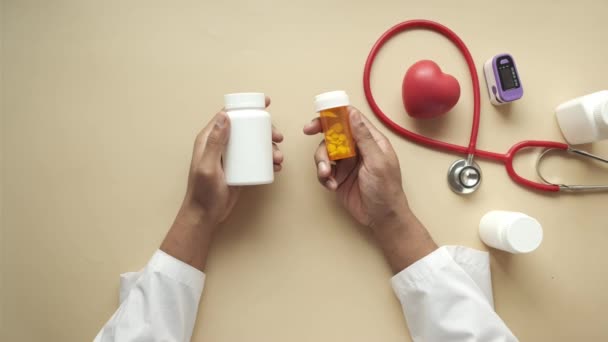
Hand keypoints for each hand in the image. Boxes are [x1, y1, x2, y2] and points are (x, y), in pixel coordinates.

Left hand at [161, 97, 283, 270]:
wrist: (206, 216)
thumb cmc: (203, 193)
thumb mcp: (208, 166)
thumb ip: (214, 143)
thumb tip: (225, 115)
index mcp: (209, 139)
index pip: (229, 115)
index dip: (247, 107)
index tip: (265, 104)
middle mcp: (221, 145)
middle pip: (246, 128)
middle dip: (265, 129)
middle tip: (278, 137)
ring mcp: (231, 156)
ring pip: (253, 143)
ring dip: (270, 147)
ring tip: (278, 158)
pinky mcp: (239, 168)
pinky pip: (256, 158)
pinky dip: (268, 159)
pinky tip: (276, 165)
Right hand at [303, 106, 406, 231]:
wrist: (381, 218)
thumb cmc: (386, 189)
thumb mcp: (377, 161)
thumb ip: (364, 137)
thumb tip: (353, 114)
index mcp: (371, 140)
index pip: (351, 119)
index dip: (335, 114)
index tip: (322, 114)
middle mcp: (357, 149)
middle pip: (333, 133)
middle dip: (320, 132)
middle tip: (308, 130)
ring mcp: (347, 163)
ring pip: (325, 152)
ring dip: (322, 162)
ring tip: (327, 174)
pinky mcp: (339, 177)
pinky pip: (324, 170)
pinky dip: (324, 177)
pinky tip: (332, 185)